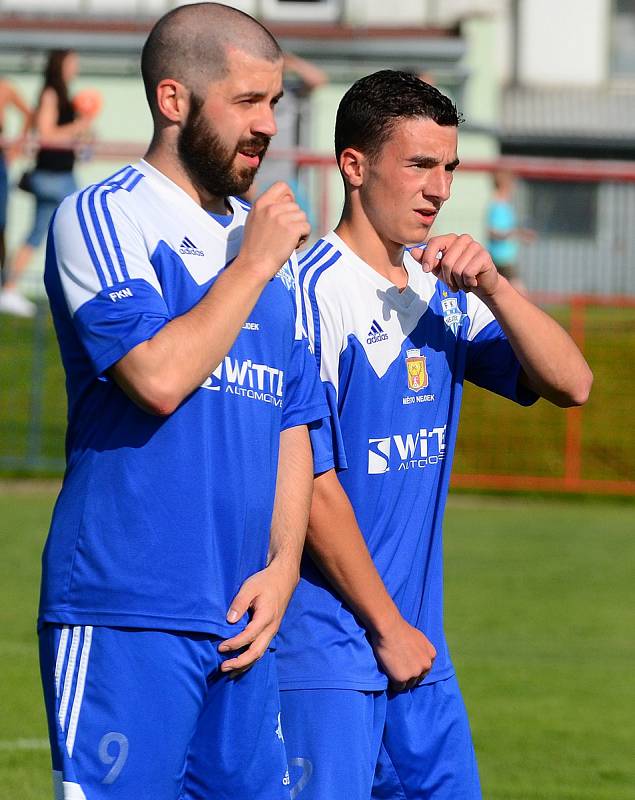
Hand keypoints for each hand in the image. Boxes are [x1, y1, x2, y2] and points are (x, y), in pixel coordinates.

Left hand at [218, 558, 298, 675]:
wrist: (284, 579)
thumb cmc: (265, 582)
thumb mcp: (250, 587)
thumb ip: (239, 603)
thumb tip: (230, 620)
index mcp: (266, 617)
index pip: (248, 636)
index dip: (234, 644)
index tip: (220, 647)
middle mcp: (271, 628)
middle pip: (256, 652)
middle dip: (239, 662)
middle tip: (223, 667)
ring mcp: (272, 631)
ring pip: (260, 654)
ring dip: (245, 665)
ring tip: (229, 672)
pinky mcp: (271, 631)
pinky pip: (262, 649)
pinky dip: (251, 659)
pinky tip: (241, 664)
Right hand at [239, 181, 309, 281]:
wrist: (254, 265)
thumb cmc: (254, 247)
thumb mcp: (254, 220)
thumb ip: (267, 209)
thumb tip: (286, 201)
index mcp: (261, 203)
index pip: (282, 186)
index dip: (289, 197)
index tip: (287, 211)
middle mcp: (271, 208)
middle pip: (295, 205)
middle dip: (294, 219)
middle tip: (285, 234)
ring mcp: (282, 218)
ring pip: (303, 216)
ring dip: (299, 229)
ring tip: (288, 240)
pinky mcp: (292, 229)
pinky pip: (307, 227)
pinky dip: (304, 237)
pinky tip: (293, 245)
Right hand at [370, 616, 436, 691]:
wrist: (388, 627)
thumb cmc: (400, 629)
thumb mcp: (419, 638)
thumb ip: (422, 651)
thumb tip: (419, 658)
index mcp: (431, 655)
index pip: (424, 670)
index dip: (414, 669)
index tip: (406, 665)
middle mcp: (426, 665)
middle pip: (418, 679)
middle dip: (409, 676)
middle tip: (398, 669)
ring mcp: (415, 673)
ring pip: (408, 685)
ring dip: (401, 681)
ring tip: (393, 671)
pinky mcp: (402, 678)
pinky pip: (398, 688)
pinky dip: (393, 684)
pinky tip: (389, 674)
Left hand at [413, 233, 499, 298]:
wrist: (481, 284)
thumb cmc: (458, 275)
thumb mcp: (438, 269)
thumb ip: (426, 260)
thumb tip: (412, 251)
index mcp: (450, 239)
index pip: (434, 242)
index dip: (427, 257)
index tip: (425, 270)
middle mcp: (463, 239)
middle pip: (446, 261)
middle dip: (447, 278)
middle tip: (453, 284)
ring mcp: (475, 246)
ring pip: (457, 269)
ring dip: (458, 282)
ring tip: (463, 283)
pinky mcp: (484, 256)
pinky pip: (468, 272)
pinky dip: (468, 283)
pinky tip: (473, 282)